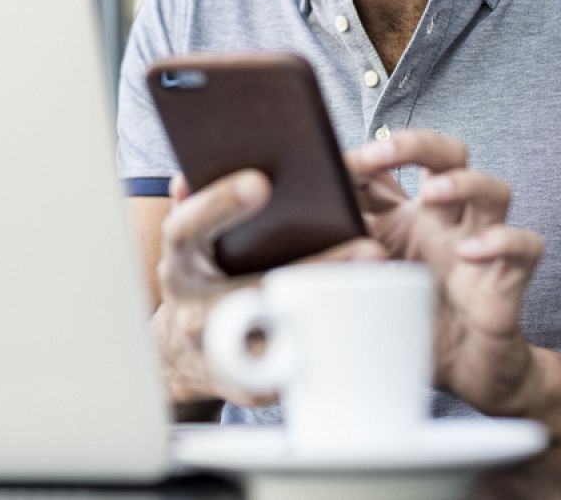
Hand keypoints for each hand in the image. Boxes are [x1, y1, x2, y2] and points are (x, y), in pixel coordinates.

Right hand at [152, 169, 385, 407]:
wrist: (183, 355)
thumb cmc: (200, 282)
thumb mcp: (188, 244)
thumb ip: (196, 208)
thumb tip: (188, 176)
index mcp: (179, 264)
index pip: (186, 229)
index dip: (219, 205)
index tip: (261, 182)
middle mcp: (193, 310)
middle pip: (252, 289)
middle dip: (313, 269)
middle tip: (368, 246)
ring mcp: (222, 352)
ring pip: (283, 334)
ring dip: (336, 312)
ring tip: (381, 286)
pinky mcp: (252, 384)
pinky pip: (297, 366)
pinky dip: (334, 344)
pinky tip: (372, 323)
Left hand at [344, 129, 545, 414]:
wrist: (462, 376)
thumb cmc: (410, 323)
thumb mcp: (361, 286)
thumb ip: (336, 257)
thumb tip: (288, 235)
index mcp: (408, 215)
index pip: (394, 162)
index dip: (368, 153)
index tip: (339, 161)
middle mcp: (446, 221)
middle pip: (450, 154)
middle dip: (418, 143)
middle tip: (382, 153)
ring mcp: (481, 245)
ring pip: (493, 190)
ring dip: (465, 182)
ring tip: (434, 193)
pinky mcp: (508, 278)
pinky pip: (525, 245)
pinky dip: (503, 241)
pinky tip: (473, 252)